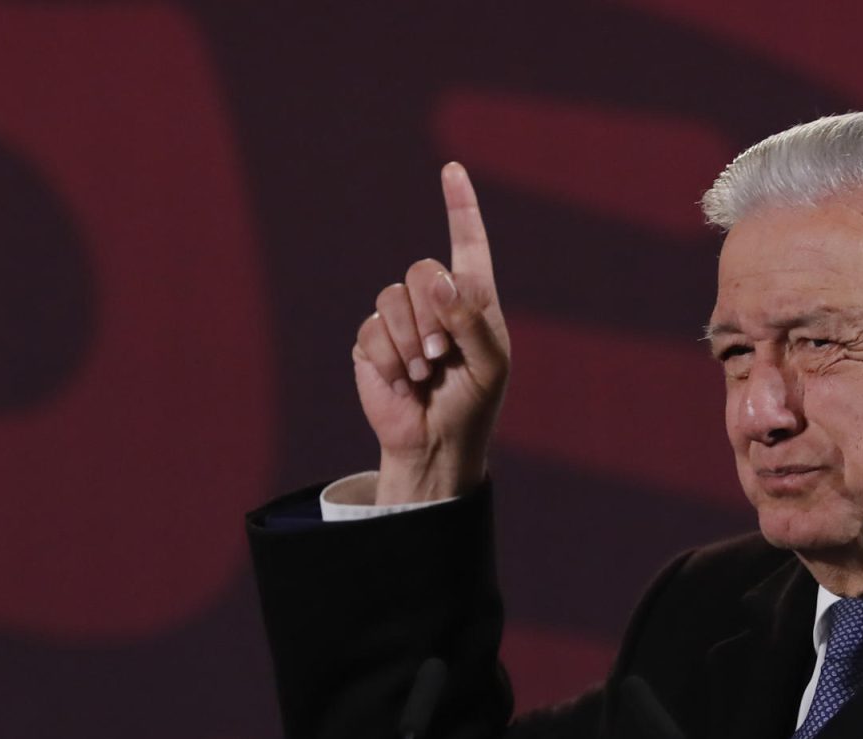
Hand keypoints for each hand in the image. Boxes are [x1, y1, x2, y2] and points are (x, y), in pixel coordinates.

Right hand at [352, 162, 509, 502]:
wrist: (436, 443)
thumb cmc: (472, 402)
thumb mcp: (490, 363)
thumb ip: (472, 318)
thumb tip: (438, 278)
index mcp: (471, 298)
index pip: (467, 243)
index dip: (460, 206)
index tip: (453, 170)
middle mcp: (433, 301)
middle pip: (422, 270)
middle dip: (433, 315)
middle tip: (442, 355)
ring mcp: (400, 320)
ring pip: (393, 299)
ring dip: (412, 342)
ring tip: (424, 373)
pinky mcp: (373, 342)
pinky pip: (373, 331)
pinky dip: (392, 361)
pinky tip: (403, 384)